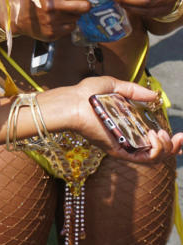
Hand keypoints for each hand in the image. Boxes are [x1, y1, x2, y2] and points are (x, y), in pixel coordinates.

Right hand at [15, 0, 103, 39]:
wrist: (16, 18)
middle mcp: (51, 6)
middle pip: (85, 6)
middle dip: (86, 5)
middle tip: (81, 3)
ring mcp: (52, 21)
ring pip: (78, 18)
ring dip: (74, 15)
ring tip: (62, 12)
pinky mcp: (53, 33)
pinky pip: (70, 28)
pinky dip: (67, 24)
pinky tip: (57, 21)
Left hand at [42, 76, 182, 160]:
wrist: (72, 102)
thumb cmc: (86, 94)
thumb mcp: (114, 86)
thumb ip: (135, 91)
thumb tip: (155, 96)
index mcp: (128, 126)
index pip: (153, 140)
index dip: (170, 141)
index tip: (181, 135)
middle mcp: (128, 139)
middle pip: (158, 153)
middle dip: (175, 148)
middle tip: (178, 137)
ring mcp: (124, 146)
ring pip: (154, 158)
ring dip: (165, 148)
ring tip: (160, 134)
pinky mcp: (119, 151)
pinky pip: (142, 159)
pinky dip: (155, 150)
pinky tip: (154, 136)